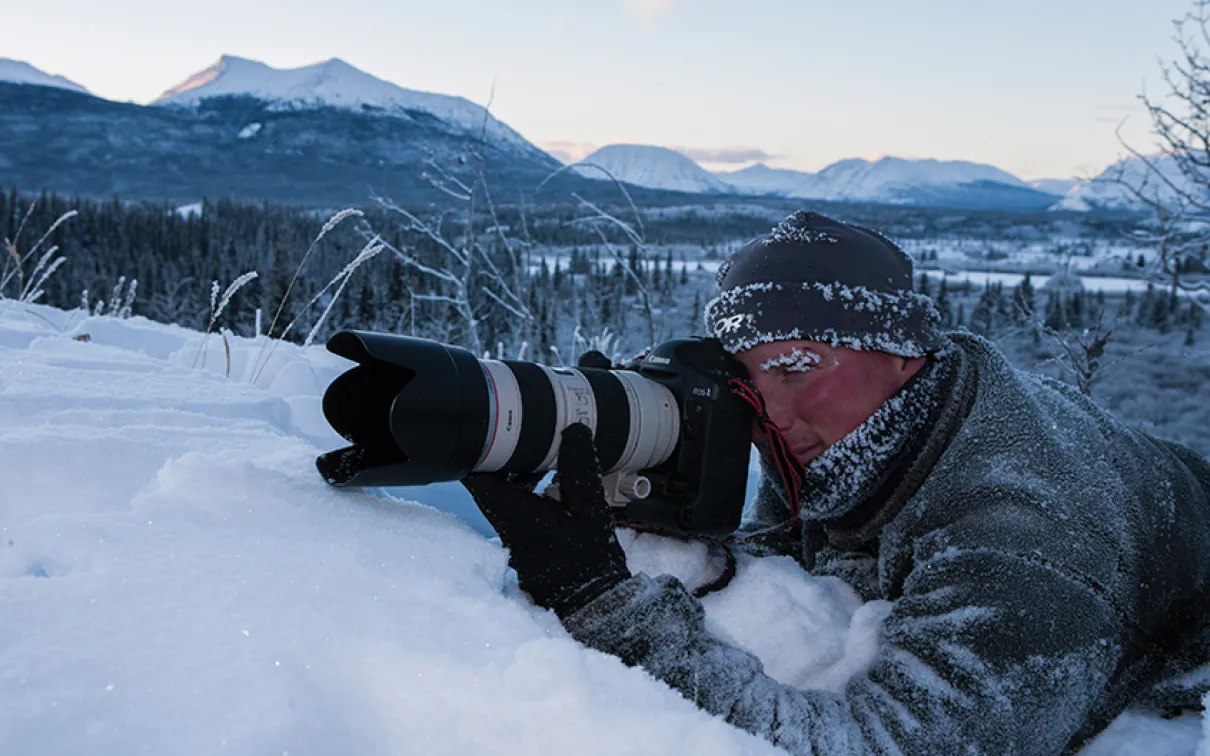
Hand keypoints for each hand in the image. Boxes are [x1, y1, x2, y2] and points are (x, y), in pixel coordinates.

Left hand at [462, 423, 630, 618]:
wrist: (596, 607)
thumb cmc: (592, 563)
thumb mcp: (592, 509)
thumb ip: (580, 469)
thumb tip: (574, 431)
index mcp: (517, 516)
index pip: (478, 479)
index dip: (478, 453)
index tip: (490, 433)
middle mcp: (509, 529)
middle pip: (491, 486)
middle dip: (506, 461)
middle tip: (527, 440)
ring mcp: (517, 543)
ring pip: (507, 501)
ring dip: (521, 479)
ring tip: (547, 463)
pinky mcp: (528, 552)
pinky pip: (521, 516)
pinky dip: (532, 499)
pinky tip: (558, 493)